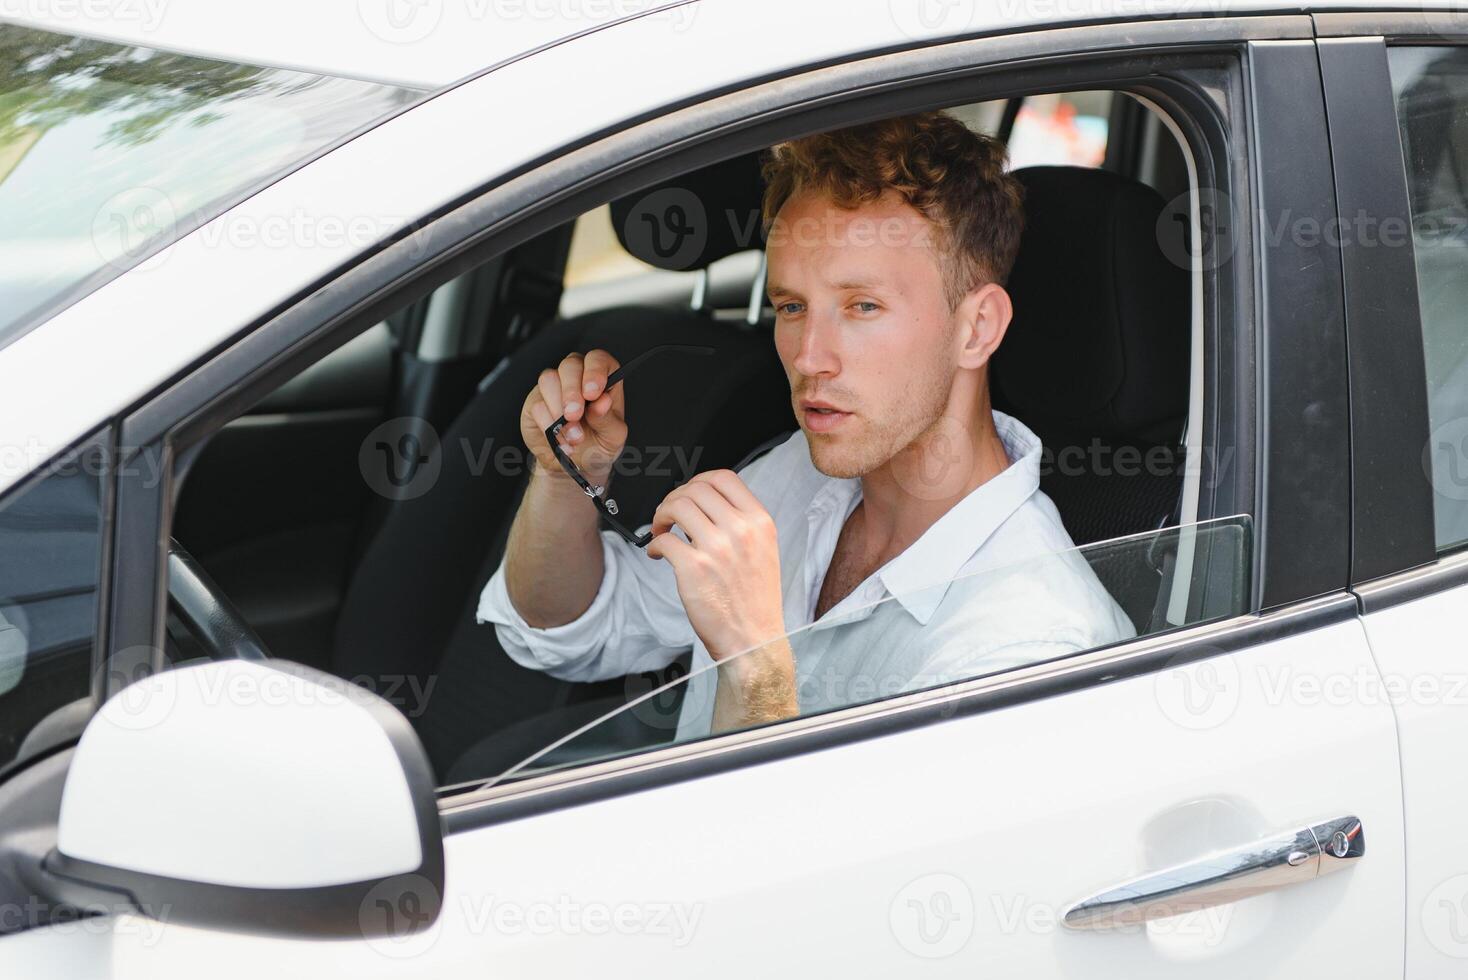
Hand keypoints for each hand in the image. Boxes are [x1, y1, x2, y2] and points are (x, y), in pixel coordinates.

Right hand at [520, 349, 627, 485]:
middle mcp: (577, 378)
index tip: (593, 393)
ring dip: (559, 410)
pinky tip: (560, 441)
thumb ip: (608, 420)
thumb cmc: (597, 445)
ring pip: (549, 380)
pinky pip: (537, 405)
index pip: (598, 359)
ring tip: (572, 436)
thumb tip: (602, 402)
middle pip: (570, 365)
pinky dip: (548, 425)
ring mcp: (554, 388)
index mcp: (602, 380)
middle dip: (572, 391)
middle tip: (575, 415)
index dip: (595, 371)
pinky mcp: (536, 402)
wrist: (574, 465)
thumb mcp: (612, 438)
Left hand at [646, 470, 785, 659]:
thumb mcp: (763, 549)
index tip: (688, 493)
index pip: (724, 478)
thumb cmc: (755, 600)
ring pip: (677, 506)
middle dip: (675, 497)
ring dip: (661, 515)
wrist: (753, 639)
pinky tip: (659, 554)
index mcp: (759, 522)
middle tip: (668, 515)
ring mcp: (716, 548)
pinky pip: (664, 540)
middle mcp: (740, 530)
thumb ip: (741, 522)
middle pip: (695, 489)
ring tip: (661, 530)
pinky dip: (655, 543)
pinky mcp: (693, 568)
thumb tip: (706, 503)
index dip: (698, 481)